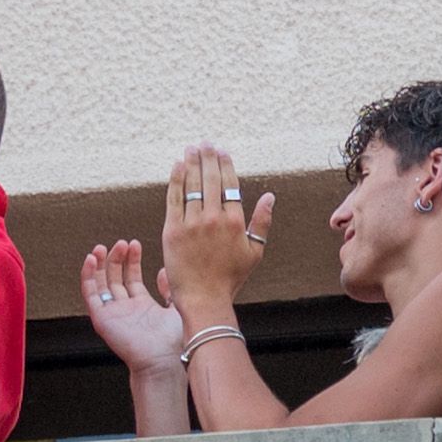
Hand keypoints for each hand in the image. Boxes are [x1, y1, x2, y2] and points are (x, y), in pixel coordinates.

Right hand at [81, 240, 184, 372]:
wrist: (164, 359)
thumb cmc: (175, 341)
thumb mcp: (177, 306)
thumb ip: (169, 289)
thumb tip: (162, 270)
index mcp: (143, 306)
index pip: (132, 277)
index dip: (132, 259)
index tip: (134, 243)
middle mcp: (125, 309)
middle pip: (115, 277)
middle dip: (116, 258)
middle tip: (121, 243)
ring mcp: (112, 313)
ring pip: (100, 283)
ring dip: (100, 264)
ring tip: (102, 247)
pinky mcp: (101, 318)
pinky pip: (90, 294)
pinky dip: (88, 276)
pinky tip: (91, 259)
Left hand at [158, 147, 273, 314]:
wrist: (203, 297)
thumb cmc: (230, 278)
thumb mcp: (254, 252)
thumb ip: (263, 222)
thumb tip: (269, 196)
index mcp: (235, 222)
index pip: (230, 186)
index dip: (225, 166)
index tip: (223, 152)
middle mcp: (214, 219)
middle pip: (211, 181)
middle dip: (208, 158)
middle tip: (205, 143)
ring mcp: (192, 224)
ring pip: (192, 186)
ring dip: (192, 164)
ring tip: (191, 149)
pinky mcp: (173, 230)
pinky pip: (174, 198)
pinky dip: (176, 180)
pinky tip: (177, 166)